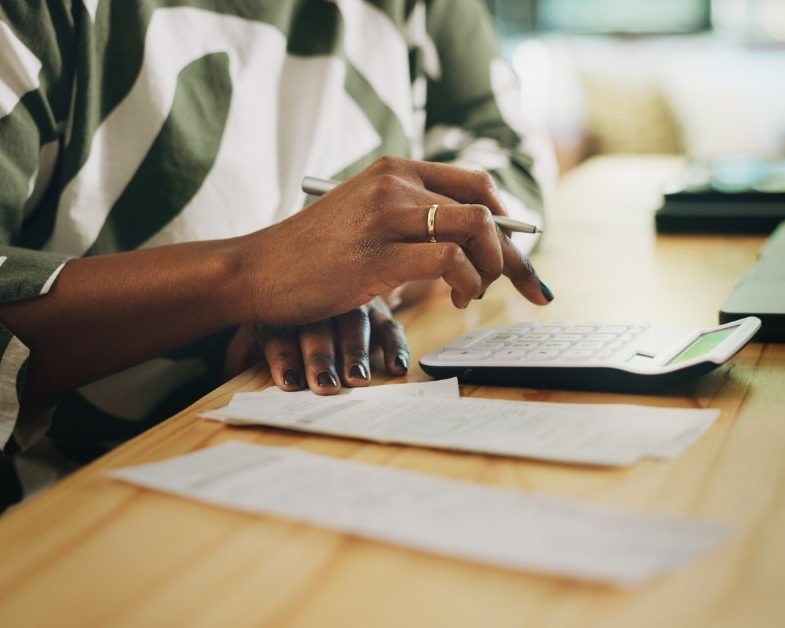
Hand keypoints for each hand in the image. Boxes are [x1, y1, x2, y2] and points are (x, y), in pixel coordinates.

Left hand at [228, 296, 410, 394]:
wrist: (293, 274)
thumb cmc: (275, 317)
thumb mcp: (255, 328)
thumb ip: (242, 353)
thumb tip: (232, 370)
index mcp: (278, 305)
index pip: (280, 330)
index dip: (283, 357)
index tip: (289, 382)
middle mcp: (316, 297)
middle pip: (317, 326)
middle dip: (320, 358)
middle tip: (326, 385)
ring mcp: (349, 298)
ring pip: (353, 321)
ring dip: (355, 352)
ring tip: (356, 380)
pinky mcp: (376, 305)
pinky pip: (387, 324)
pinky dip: (393, 345)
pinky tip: (395, 368)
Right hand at [240, 156, 552, 326]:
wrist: (254, 271)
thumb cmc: (308, 255)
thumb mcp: (362, 220)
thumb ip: (408, 219)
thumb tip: (467, 245)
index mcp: (393, 170)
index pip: (475, 183)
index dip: (507, 220)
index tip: (515, 256)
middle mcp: (393, 183)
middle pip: (485, 208)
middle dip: (516, 254)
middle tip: (530, 290)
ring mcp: (385, 216)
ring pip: (476, 229)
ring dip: (494, 268)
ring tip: (474, 295)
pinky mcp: (378, 255)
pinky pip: (450, 260)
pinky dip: (468, 282)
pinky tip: (456, 299)